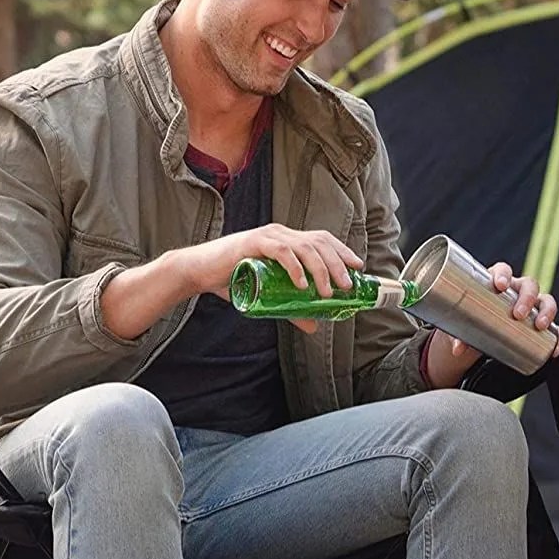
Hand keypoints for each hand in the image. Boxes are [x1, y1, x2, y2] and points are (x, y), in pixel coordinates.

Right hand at [179, 224, 363, 302]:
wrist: (200, 273)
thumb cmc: (234, 280)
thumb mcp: (269, 296)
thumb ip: (291, 308)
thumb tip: (314, 325)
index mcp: (287, 240)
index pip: (321, 239)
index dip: (342, 251)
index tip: (358, 268)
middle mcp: (281, 233)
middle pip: (318, 243)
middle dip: (337, 264)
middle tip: (347, 286)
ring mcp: (268, 237)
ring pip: (304, 247)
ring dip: (320, 269)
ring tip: (328, 291)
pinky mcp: (253, 244)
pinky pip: (281, 252)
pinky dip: (294, 268)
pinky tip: (302, 284)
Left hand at [424, 264, 558, 386]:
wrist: (478, 337)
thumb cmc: (470, 322)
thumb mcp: (462, 328)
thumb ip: (459, 336)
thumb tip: (459, 349)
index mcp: (496, 282)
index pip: (503, 270)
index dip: (503, 274)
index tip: (500, 285)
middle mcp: (516, 290)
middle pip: (528, 284)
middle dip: (526, 297)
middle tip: (518, 314)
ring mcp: (530, 306)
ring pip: (545, 301)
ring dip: (546, 311)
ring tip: (540, 326)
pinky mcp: (538, 323)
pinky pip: (553, 327)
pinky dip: (556, 336)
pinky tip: (554, 347)